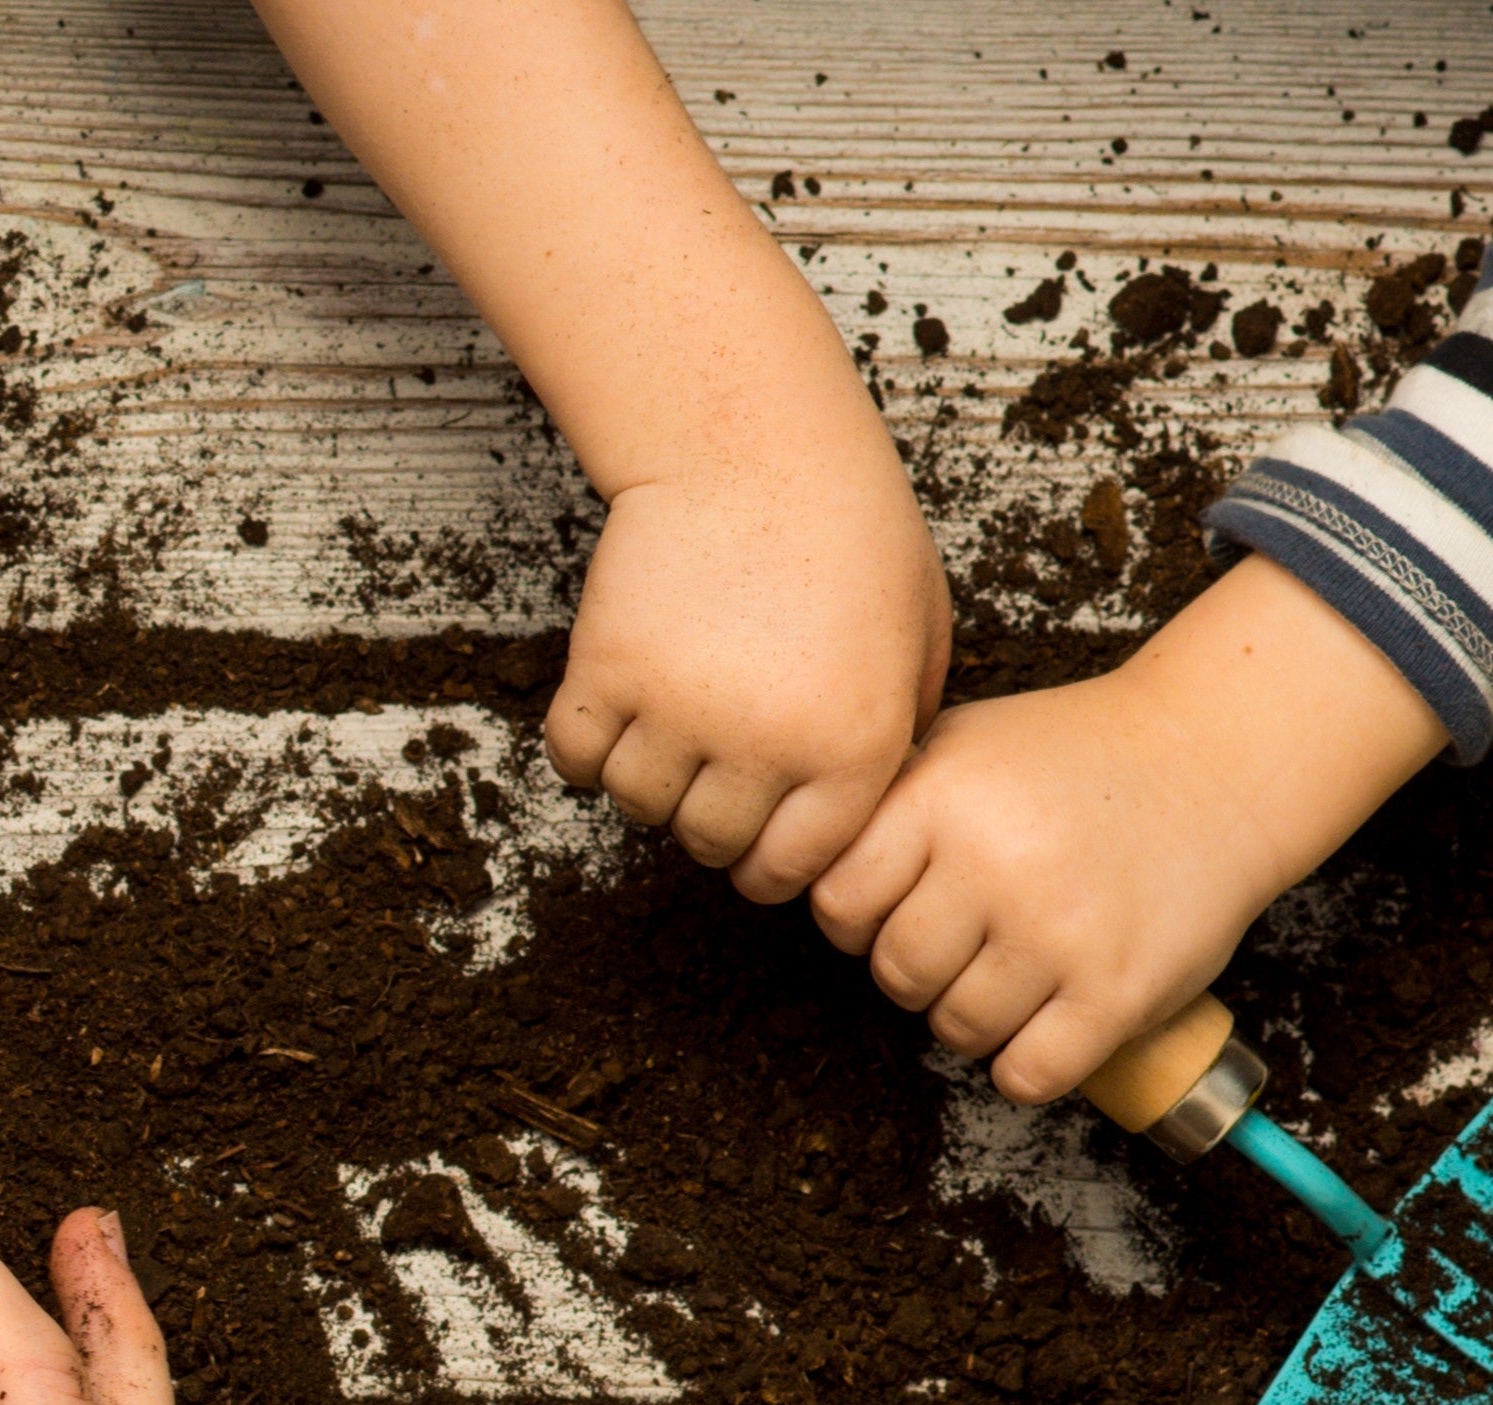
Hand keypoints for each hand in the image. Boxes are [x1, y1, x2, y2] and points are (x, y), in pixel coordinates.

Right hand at [550, 452, 951, 898]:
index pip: (790, 870)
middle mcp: (767, 744)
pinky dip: (585, 744)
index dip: (769, 860)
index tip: (757, 832)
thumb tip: (861, 812)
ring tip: (670, 722)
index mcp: (855, 748)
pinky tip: (617, 706)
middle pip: (708, 843)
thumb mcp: (918, 637)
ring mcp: (681, 710)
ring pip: (637, 804)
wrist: (756, 445)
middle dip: (708, 817)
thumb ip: (898, 731)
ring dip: (647, 776)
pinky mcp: (607, 669)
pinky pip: (575, 756)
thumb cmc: (846, 531)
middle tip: (713, 767)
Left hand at [810, 553, 1452, 1102]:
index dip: (859, 916)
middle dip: (919, 968)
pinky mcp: (1118, 991)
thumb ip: (881, 804)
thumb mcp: (962, 744)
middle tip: (968, 939)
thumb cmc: (1073, 760)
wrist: (1216, 762)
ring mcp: (1057, 932)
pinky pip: (1026, 1076)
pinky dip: (1027, 1064)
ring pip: (955, 1030)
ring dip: (974, 1017)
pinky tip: (1047, 1024)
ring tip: (1013, 971)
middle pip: (894, 973)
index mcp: (941, 796)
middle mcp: (992, 863)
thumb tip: (785, 873)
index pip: (836, 903)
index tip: (899, 904)